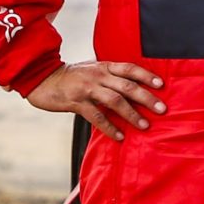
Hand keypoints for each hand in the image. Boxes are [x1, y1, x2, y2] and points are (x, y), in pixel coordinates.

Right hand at [26, 61, 165, 140]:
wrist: (41, 78)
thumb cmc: (72, 76)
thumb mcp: (92, 70)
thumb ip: (111, 76)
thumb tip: (135, 87)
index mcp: (104, 67)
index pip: (130, 69)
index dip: (147, 76)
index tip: (162, 85)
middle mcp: (98, 76)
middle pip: (127, 86)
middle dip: (146, 98)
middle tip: (161, 109)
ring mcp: (87, 89)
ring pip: (115, 101)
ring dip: (132, 114)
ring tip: (144, 125)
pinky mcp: (76, 102)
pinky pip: (97, 117)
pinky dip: (110, 127)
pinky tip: (119, 136)